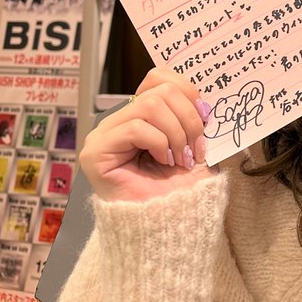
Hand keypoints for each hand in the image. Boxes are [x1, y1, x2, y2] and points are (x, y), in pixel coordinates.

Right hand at [79, 68, 212, 201]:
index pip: (159, 76)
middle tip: (195, 148)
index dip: (187, 90)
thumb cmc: (179, 188)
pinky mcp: (95, 151)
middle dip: (188, 118)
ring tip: (180, 158)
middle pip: (160, 89)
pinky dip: (159, 143)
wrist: (166, 225)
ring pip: (150, 105)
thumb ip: (194, 116)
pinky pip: (135, 128)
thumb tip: (205, 98)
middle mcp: (119, 120)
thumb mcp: (194, 144)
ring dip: (176, 133)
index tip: (205, 118)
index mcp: (141, 113)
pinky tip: (162, 161)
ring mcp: (104, 134)